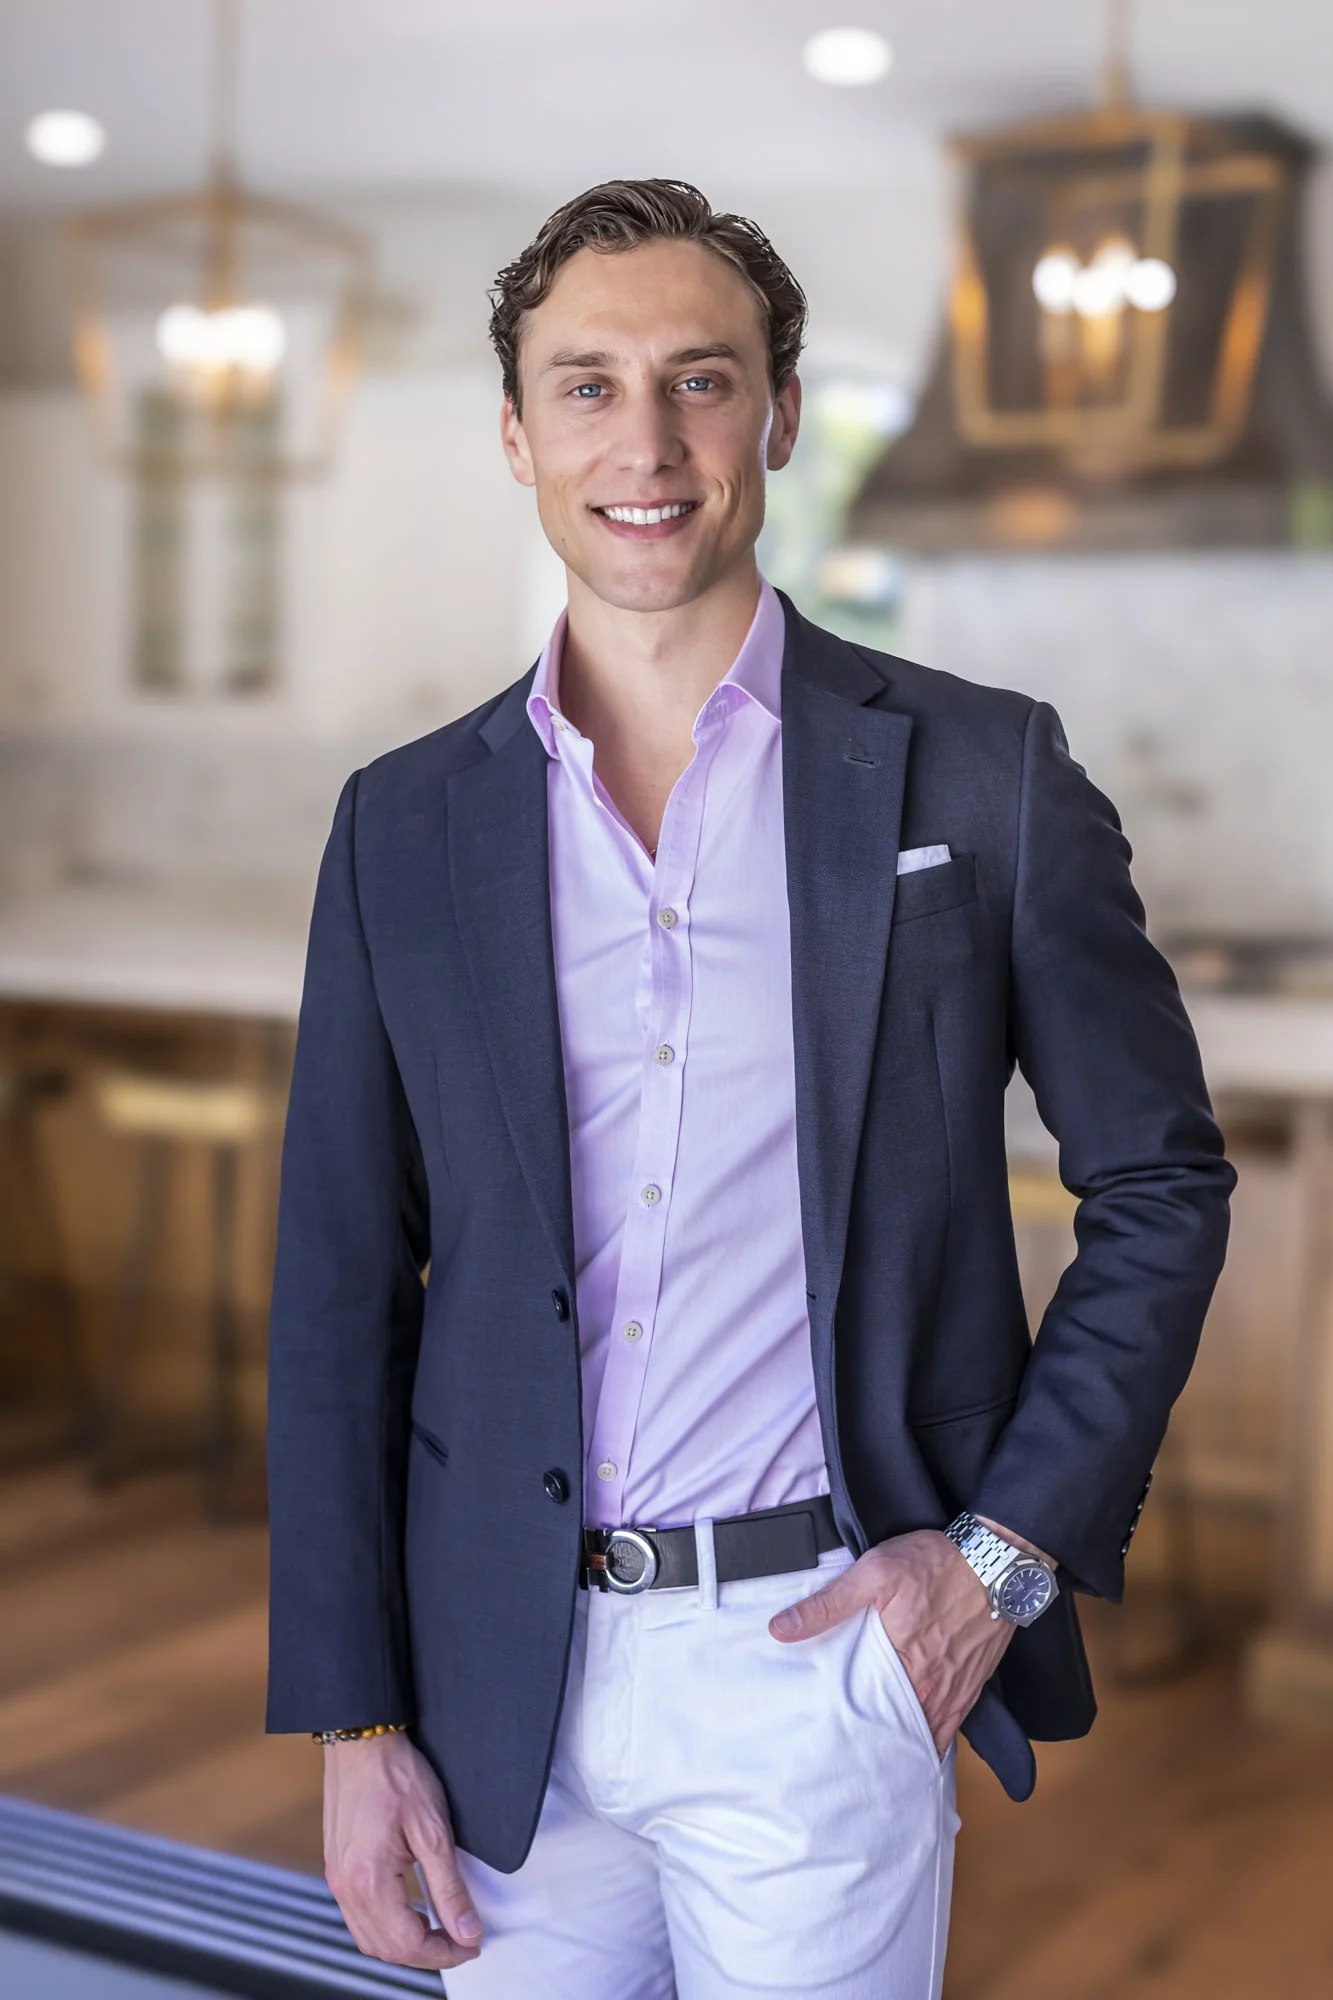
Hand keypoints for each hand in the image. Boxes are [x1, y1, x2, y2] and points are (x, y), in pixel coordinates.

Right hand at [322, 1731, 482, 1970]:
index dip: (445, 1952)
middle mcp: (345, 1887)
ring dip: (405, 1945)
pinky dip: (387, 1927)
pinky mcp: (337, 1869)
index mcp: (369, 1880)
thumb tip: (468, 1930)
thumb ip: (449, 1887)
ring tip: (440, 1931)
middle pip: (386, 1949)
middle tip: (461, 1941)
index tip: (472, 1944)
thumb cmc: (396, 1775)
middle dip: (427, 1954)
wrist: (361, 1742)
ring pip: (369, 1939)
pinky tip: (411, 1913)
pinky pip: (359, 1918)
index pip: (408, 1943)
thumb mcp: (434, 1831)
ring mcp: (337, 1879)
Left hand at [768, 1529, 1012, 1754]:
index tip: (821, 1738)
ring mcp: (953, 1692)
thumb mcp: (874, 1572)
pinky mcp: (972, 1687)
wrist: (998, 1562)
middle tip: (842, 1753)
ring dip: (899, 1744)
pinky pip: (949, 1729)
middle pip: (891, 1728)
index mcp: (901, 1664)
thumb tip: (781, 1628)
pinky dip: (931, 1741)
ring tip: (873, 1756)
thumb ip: (828, 1604)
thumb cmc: (938, 1564)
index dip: (842, 1726)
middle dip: (868, 1742)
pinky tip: (914, 1748)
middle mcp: (929, 1688)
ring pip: (921, 1734)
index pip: (862, 1711)